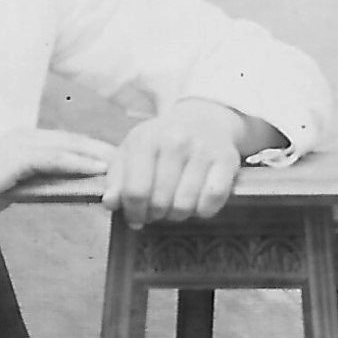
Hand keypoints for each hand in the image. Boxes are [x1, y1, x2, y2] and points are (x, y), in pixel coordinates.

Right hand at [0, 127, 114, 243]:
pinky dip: (76, 162)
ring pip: (66, 146)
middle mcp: (21, 138)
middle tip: (131, 159)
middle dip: (101, 148)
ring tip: (122, 163)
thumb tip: (57, 189)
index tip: (116, 161)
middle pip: (71, 140)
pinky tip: (96, 169)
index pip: (64, 144)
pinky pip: (52, 158)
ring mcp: (16, 145)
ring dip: (96, 154)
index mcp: (20, 143)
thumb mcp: (8, 191)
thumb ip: (32, 185)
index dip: (91, 150)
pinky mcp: (12, 158)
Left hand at [106, 100, 268, 227]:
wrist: (204, 119)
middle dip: (156, 215)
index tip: (136, 218)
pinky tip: (197, 202)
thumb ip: (116, 178)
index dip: (133, 213)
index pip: (135, 192)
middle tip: (157, 211)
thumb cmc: (162, 142)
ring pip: (185, 206)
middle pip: (160, 203)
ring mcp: (202, 150)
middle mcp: (174, 142)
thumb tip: (110, 203)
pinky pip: (212, 201)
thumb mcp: (132, 151)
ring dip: (178, 214)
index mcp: (145, 140)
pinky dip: (203, 210)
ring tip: (176, 205)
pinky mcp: (227, 160)